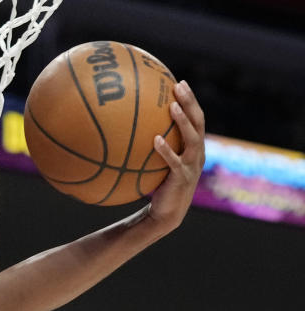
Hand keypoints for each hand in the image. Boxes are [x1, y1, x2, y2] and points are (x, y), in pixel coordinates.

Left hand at [148, 80, 205, 230]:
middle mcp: (197, 153)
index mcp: (193, 148)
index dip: (191, 101)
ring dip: (182, 121)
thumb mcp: (156, 164)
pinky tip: (155, 140)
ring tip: (172, 106)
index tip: (180, 82)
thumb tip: (125, 129)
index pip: (196, 119)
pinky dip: (166, 150)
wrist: (165, 214)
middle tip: (180, 86)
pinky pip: (175, 162)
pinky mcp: (182, 178)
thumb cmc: (158, 186)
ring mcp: (192, 166)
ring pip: (192, 139)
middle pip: (199, 122)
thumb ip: (150, 146)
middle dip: (190, 102)